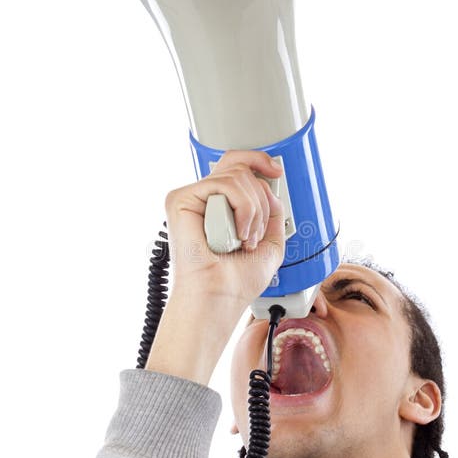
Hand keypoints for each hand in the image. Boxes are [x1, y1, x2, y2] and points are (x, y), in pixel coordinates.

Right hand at [164, 150, 285, 308]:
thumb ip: (273, 209)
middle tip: (255, 234)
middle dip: (262, 201)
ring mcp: (192, 198)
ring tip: (244, 238)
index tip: (276, 171)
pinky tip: (234, 234)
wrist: (221, 296)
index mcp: (220, 206)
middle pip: (241, 168)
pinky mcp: (180, 199)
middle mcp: (205, 199)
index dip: (258, 161)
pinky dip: (242, 210)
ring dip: (254, 211)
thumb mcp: (270, 239)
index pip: (236, 165)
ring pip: (237, 175)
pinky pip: (224, 183)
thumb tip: (270, 185)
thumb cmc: (237, 280)